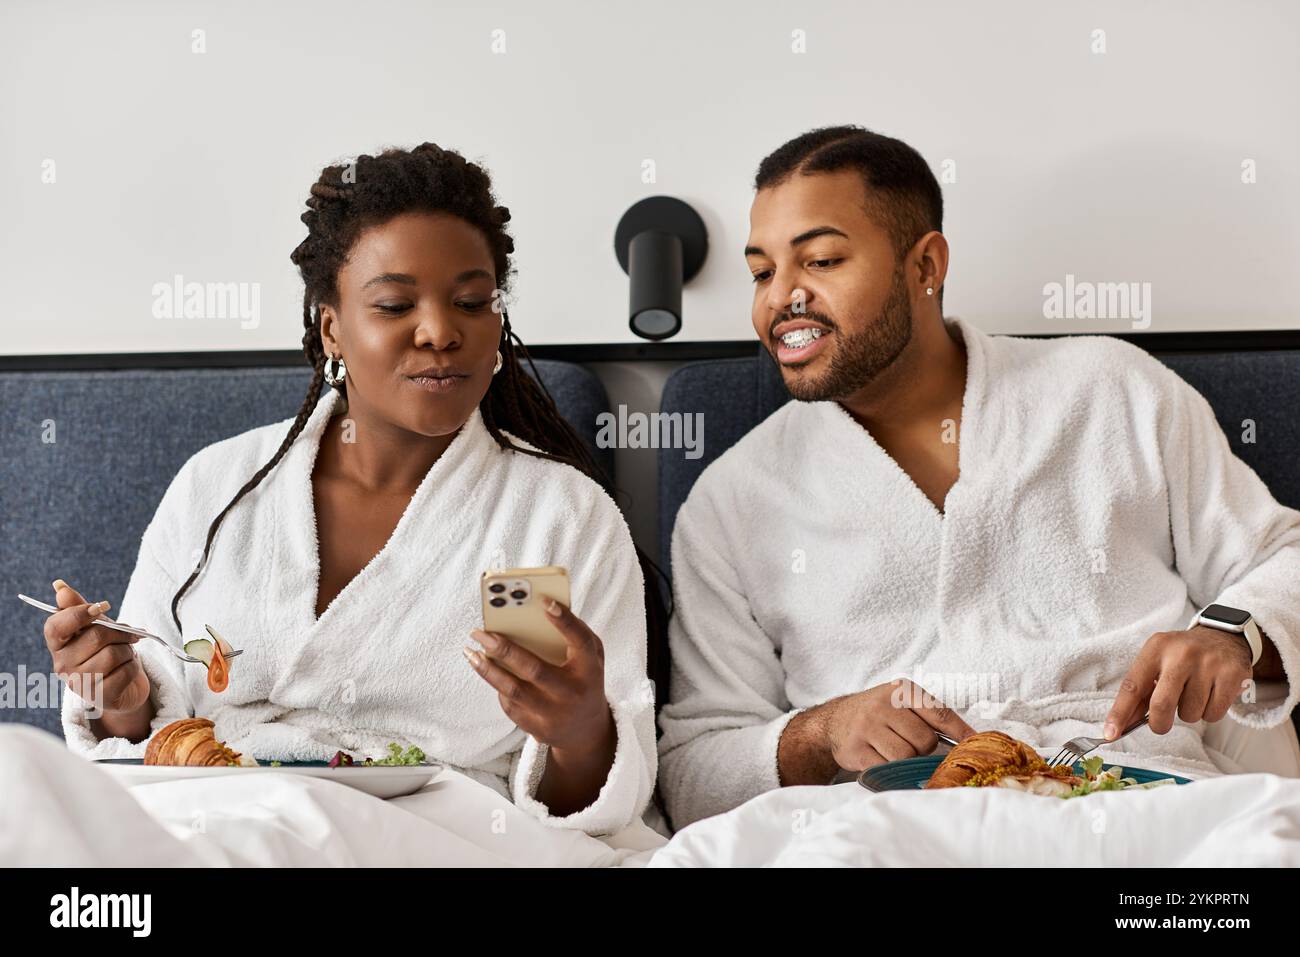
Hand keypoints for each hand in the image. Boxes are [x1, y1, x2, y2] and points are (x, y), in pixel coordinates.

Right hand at [44, 579, 150, 715]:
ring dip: (128, 650)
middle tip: (129, 634)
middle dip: (120, 632)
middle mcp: (62, 665)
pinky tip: (127, 670)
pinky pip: (126, 671)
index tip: (102, 607)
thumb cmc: (106, 651)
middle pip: (96, 636)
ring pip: (114, 653)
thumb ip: (78, 607)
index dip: (79, 613)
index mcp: (57, 645)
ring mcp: (79, 684)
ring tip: (126, 654)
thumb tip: (59, 585)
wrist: (123, 687)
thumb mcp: (95, 627)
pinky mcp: (100, 697)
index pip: (55, 626)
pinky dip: (134, 667)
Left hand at [464, 597, 613, 758]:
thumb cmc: (583, 680)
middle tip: (480, 633)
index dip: (564, 622)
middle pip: (535, 669)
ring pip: (514, 690)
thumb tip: (539, 611)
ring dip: (488, 670)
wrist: (585, 729)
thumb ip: (574, 634)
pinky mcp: (537, 729)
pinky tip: (488, 672)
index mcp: (590, 670)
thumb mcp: (591, 657)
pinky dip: (497, 685)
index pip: (580, 642)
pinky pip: (510, 704)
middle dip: (503, 649)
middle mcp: (572, 694)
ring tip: (471, 652)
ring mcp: (554, 715)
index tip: (544, 601)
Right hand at [818, 678, 976, 771]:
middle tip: (911, 744)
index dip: (960, 732)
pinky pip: (885, 768)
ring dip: (906, 760)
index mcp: (901, 690)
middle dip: (923, 749)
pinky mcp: (856, 749)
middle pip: (924, 741)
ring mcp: (867, 727)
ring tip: (894, 751)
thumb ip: (931, 716)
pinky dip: (889, 770)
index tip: (975, 745)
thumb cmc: (878, 714)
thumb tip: (970, 740)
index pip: (939, 713)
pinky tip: (881, 759)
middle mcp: (883, 705)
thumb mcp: (902, 702)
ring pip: (906, 756)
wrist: (834, 720)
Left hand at [1104, 626, 1251, 738]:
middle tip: (1160, 724)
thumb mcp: (1157, 662)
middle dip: (1158, 724)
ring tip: (1193, 694)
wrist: (1223, 637)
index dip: (1120, 713)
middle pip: (1161, 704)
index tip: (1110, 734)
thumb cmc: (1182, 656)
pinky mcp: (1232, 675)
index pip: (1132, 686)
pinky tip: (1211, 694)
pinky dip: (1209, 713)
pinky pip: (1213, 714)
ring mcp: (1208, 663)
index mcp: (1156, 649)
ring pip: (1190, 713)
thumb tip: (1121, 725)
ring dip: (1189, 713)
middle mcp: (1181, 653)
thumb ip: (1141, 692)